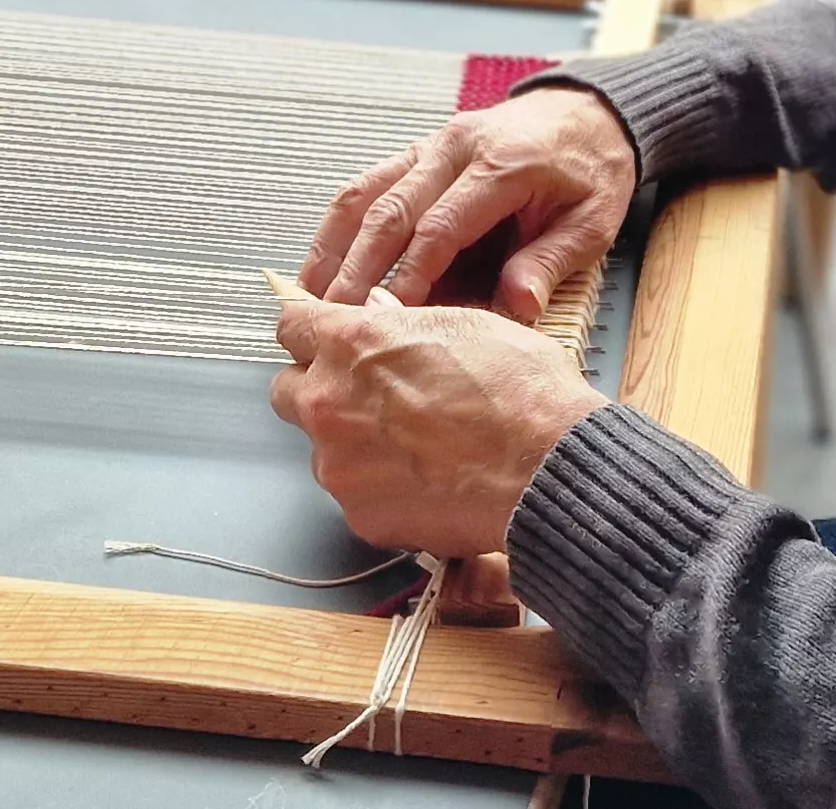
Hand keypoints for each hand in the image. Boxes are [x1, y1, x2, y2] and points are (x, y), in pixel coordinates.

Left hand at [271, 288, 605, 558]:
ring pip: (324, 450)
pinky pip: (356, 498)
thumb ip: (404, 326)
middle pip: (287, 391)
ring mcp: (338, 464)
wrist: (548, 467)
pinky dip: (381, 492)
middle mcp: (328, 401)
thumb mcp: (465, 325)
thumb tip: (383, 320)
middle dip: (320, 392)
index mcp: (352, 343)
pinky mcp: (359, 515)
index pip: (291, 327)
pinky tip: (427, 485)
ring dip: (354, 447)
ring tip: (416, 451)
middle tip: (370, 400)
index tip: (326, 345)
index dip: (312, 335)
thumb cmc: (521, 391)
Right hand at [302, 87, 637, 318]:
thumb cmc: (591, 171)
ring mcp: (431, 145)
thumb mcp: (593, 222)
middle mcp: (456, 148)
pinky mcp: (417, 150)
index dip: (411, 276)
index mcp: (503, 166)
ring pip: (366, 194)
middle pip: (391, 212)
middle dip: (359, 270)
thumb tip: (517, 307)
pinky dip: (339, 224)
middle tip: (336, 319)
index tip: (390, 319)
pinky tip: (322, 261)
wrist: (588, 113)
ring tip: (312, 296)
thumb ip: (552, 262)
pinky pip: (366, 184)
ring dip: (334, 247)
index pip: (441, 227)